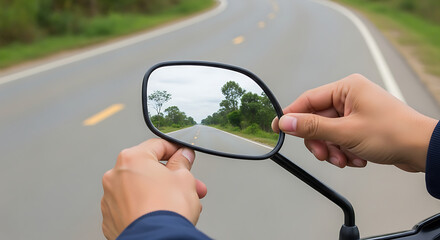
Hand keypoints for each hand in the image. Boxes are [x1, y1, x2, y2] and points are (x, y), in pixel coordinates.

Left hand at [101, 139, 206, 239]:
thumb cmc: (167, 210)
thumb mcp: (184, 179)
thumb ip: (182, 162)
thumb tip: (183, 156)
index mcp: (132, 159)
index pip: (158, 145)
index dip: (177, 151)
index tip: (185, 157)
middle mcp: (115, 176)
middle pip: (149, 169)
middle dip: (172, 178)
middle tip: (190, 184)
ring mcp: (111, 198)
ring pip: (141, 189)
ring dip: (160, 193)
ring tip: (180, 204)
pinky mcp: (111, 219)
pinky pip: (132, 207)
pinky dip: (146, 208)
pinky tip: (162, 215)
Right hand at [272, 74, 437, 171]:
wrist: (422, 149)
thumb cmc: (393, 133)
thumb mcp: (345, 132)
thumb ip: (312, 127)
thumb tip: (287, 122)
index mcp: (347, 88)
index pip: (308, 100)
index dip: (292, 116)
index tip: (278, 128)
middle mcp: (350, 97)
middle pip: (318, 120)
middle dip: (321, 141)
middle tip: (324, 154)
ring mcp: (356, 112)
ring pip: (328, 133)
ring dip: (334, 149)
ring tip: (346, 159)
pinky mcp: (361, 125)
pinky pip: (340, 139)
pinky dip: (345, 151)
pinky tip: (357, 158)